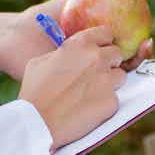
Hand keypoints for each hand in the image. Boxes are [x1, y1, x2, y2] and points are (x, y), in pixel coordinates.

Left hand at [0, 0, 152, 80]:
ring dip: (133, 64)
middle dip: (142, 53)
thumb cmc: (37, 21)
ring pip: (115, 75)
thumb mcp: (67, 5)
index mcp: (92, 44)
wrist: (12, 39)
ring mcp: (83, 75)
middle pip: (124, 60)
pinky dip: (112, 82)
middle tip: (147, 42)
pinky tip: (120, 68)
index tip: (148, 29)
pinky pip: (97, 89)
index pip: (123, 44)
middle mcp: (90, 61)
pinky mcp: (74, 87)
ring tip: (140, 49)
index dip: (139, 40)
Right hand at [19, 26, 125, 147]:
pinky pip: (115, 99)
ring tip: (92, 93)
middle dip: (108, 63)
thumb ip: (62, 53)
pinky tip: (88, 108)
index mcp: (81, 44)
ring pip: (120, 76)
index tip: (98, 50)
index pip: (106, 33)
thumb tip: (70, 54)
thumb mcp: (41, 61)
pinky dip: (105, 103)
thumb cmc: (34, 91)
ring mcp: (107, 81)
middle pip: (116, 54)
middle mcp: (98, 58)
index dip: (102, 43)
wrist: (38, 121)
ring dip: (110, 82)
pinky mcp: (112, 102)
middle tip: (94, 74)